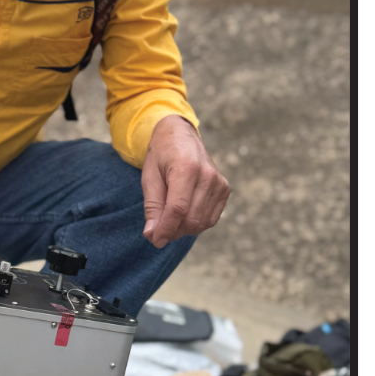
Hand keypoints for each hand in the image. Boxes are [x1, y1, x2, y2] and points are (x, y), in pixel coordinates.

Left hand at [140, 113, 229, 246]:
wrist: (180, 135)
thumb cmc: (162, 155)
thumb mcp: (149, 177)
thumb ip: (152, 207)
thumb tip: (153, 236)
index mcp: (186, 168)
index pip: (178, 209)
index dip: (166, 229)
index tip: (155, 241)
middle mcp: (208, 176)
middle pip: (191, 220)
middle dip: (174, 231)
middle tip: (160, 228)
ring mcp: (219, 183)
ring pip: (202, 223)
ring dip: (184, 228)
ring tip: (171, 217)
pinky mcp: (224, 189)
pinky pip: (211, 219)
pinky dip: (196, 223)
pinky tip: (185, 212)